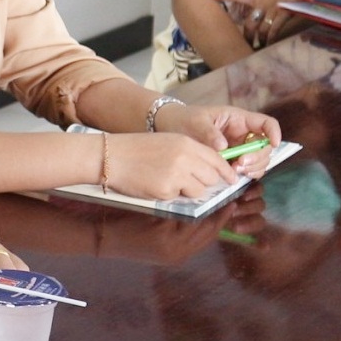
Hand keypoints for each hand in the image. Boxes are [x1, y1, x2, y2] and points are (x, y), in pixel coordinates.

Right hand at [103, 131, 243, 200]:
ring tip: (168, 182)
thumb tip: (209, 172)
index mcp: (186, 143)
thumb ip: (190, 154)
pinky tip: (155, 185)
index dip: (226, 172)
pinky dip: (170, 195)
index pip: (217, 159)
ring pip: (199, 191)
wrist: (109, 156)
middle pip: (211, 178)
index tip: (231, 179)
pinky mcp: (166, 190)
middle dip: (206, 183)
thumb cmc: (135, 149)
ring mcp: (176, 175)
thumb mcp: (167, 142)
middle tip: (191, 183)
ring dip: (188, 191)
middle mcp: (185, 158)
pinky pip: (179, 198)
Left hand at [155, 102, 283, 177]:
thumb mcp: (196, 122)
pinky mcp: (233, 161)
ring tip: (234, 171)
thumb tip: (223, 147)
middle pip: (265, 146)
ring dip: (252, 168)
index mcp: (239, 119)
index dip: (274, 133)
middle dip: (257, 157)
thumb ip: (209, 133)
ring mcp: (240, 148)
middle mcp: (244, 134)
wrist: (171, 129)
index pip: (266, 123)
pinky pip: (248, 169)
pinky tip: (234, 176)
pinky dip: (246, 174)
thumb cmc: (185, 119)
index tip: (274, 144)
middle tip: (239, 164)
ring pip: (259, 160)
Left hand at [212, 0, 314, 46]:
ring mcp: (273, 6)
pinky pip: (275, 29)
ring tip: (260, 50)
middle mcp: (263, 1)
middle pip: (248, 23)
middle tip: (246, 46)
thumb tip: (262, 14)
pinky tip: (272, 44)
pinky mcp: (285, 11)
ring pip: (261, 29)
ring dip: (261, 41)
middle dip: (247, 37)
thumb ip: (266, 1)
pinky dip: (273, 38)